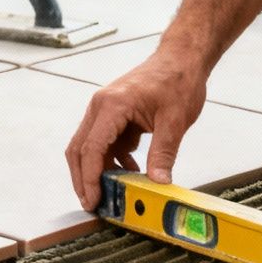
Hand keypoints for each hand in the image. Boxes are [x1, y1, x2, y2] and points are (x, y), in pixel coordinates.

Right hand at [65, 48, 208, 208]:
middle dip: (83, 179)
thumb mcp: (176, 120)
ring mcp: (104, 110)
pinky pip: (103, 142)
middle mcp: (101, 106)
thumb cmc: (178, 80)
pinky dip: (111, 160)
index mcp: (112, 105)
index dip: (90, 177)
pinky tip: (130, 171)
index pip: (92, 148)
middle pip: (79, 149)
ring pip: (88, 147)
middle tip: (92, 204)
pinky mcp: (112, 115)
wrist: (181, 58)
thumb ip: (164, 153)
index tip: (94, 199)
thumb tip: (158, 183)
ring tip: (110, 194)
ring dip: (96, 171)